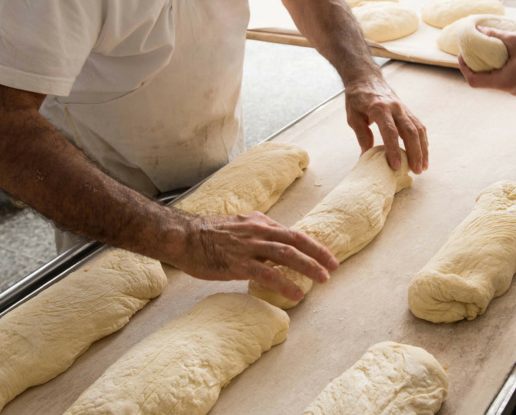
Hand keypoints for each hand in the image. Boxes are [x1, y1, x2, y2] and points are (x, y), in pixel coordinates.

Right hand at [170, 212, 338, 300]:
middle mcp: (257, 231)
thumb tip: (271, 236)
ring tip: (323, 279)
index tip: (325, 255)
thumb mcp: (235, 225)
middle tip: (334, 266)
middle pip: (296, 241)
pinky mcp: (238, 264)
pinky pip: (267, 274)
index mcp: (258, 222)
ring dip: (308, 267)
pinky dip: (285, 283)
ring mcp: (249, 247)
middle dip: (318, 253)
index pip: (291, 232)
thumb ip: (255, 230)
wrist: (181, 237)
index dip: (311, 244)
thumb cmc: (205, 234)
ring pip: (287, 255)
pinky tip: (295, 294)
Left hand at [345, 76, 427, 172]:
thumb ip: (362, 136)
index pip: (390, 131)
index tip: (396, 166)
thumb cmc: (357, 98)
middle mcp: (395, 107)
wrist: (366, 78)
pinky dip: (423, 142)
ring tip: (422, 167)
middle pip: (410, 131)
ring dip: (422, 149)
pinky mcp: (408, 111)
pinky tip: (423, 155)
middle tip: (416, 170)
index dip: (394, 149)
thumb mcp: (353, 117)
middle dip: (415, 153)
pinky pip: (419, 126)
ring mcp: (404, 108)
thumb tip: (366, 157)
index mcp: (379, 108)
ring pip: (418, 130)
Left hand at [459, 27, 515, 94]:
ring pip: (495, 79)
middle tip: (472, 49)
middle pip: (484, 81)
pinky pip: (506, 77)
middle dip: (475, 65)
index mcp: (506, 82)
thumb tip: (478, 30)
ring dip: (488, 65)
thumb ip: (495, 37)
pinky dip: (499, 66)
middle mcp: (511, 89)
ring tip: (484, 49)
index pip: (475, 81)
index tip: (462, 54)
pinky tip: (500, 52)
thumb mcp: (515, 39)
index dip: (465, 68)